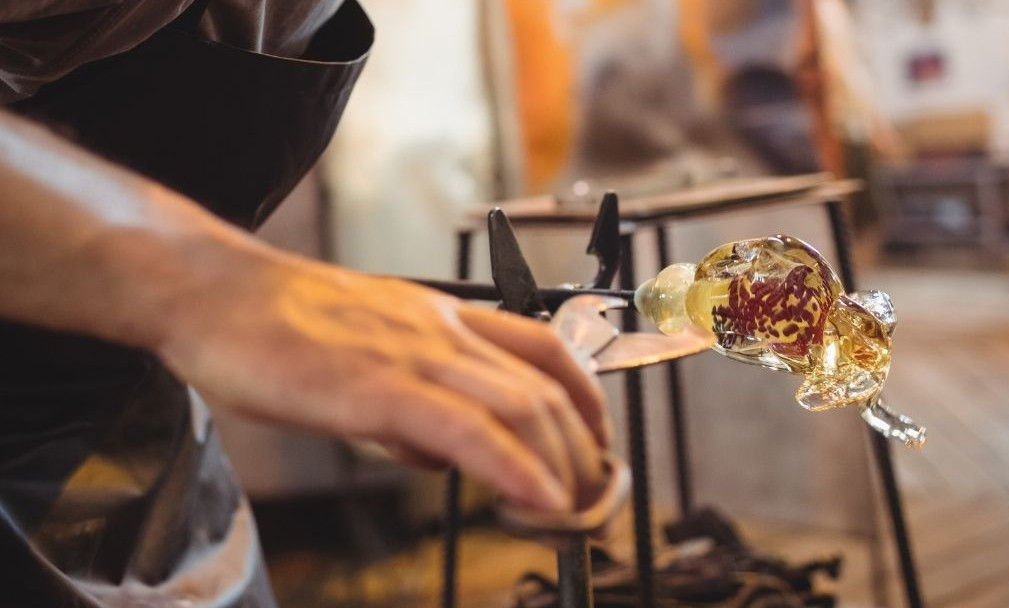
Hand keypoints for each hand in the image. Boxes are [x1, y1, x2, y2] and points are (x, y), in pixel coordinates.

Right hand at [158, 250, 610, 511]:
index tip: (596, 441)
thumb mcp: (366, 348)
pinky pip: (467, 430)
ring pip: (521, 406)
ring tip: (573, 512)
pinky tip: (539, 501)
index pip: (545, 346)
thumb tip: (437, 452)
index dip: (587, 397)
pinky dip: (515, 468)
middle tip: (591, 498)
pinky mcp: (376, 388)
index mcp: (441, 317)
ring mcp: (413, 355)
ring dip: (562, 466)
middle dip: (584, 450)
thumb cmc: (278, 323)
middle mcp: (441, 330)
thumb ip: (411, 396)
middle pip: (546, 387)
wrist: (213, 291)